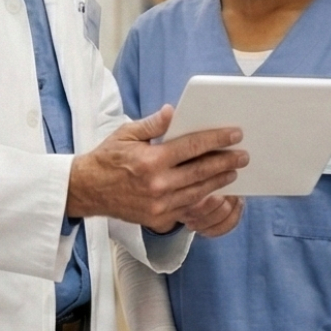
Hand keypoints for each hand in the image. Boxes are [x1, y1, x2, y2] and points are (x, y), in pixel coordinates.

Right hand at [67, 106, 245, 231]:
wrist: (87, 191)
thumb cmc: (107, 158)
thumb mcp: (127, 134)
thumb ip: (153, 125)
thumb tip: (174, 111)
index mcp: (151, 160)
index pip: (192, 147)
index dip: (216, 140)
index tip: (234, 134)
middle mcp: (158, 184)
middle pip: (202, 171)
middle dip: (226, 162)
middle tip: (243, 155)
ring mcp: (160, 204)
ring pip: (199, 191)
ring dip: (219, 181)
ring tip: (233, 171)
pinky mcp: (159, 218)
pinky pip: (188, 207)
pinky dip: (203, 197)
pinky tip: (214, 188)